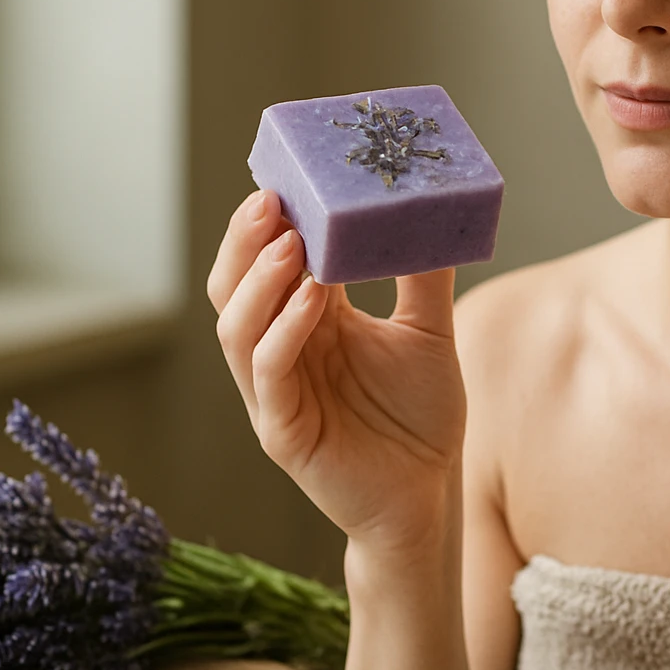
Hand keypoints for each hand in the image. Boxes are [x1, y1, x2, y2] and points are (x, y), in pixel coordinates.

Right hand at [206, 190, 468, 553]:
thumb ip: (425, 276)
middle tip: (270, 199)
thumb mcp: (429, 331)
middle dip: (245, 241)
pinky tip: (314, 300)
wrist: (430, 491)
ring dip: (259, 281)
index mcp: (308, 322)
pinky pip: (268, 373)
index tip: (286, 177)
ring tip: (291, 243)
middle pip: (234, 286)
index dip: (268, 223)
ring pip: (237, 327)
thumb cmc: (422, 415)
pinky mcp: (282, 432)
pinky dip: (284, 332)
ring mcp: (274, 393)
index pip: (268, 262)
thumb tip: (434, 210)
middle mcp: (282, 351)